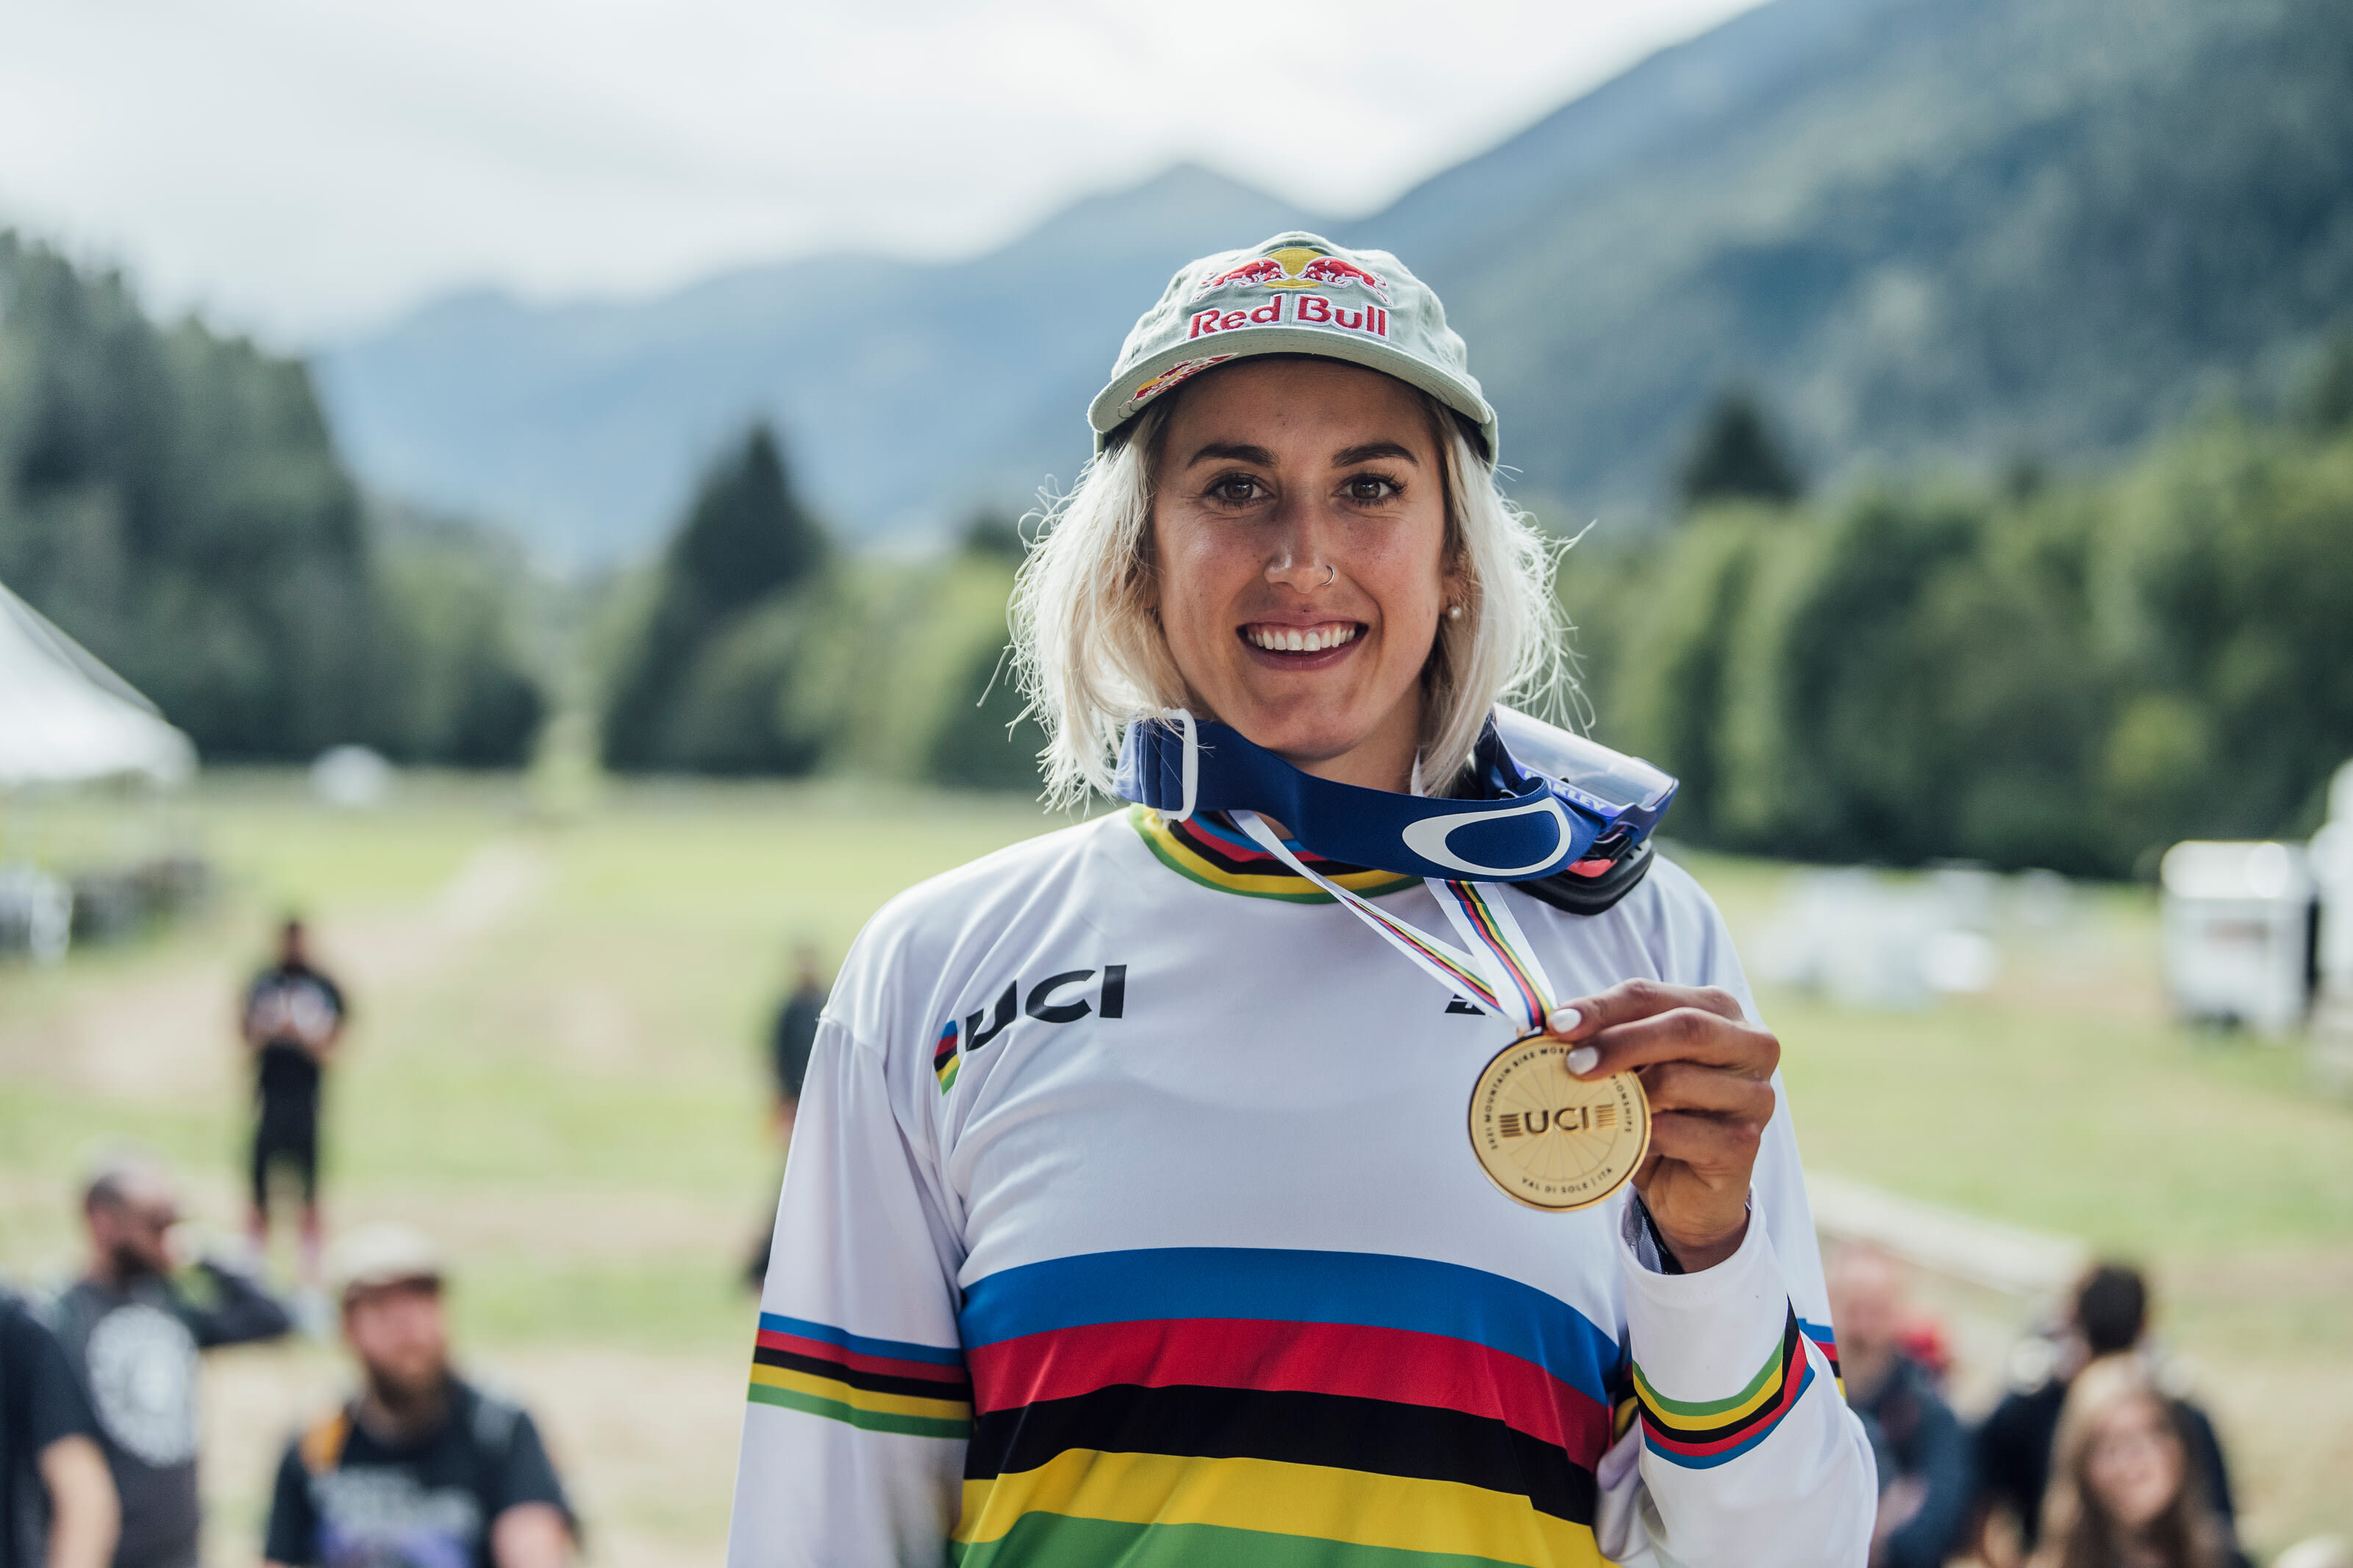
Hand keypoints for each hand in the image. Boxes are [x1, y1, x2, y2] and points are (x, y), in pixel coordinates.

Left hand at [1544, 981, 1778, 1270]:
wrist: (1688, 1190)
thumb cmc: (1660, 1114)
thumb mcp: (1634, 1068)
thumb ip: (1608, 1040)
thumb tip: (1552, 1027)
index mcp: (1719, 1011)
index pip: (1653, 995)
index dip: (1602, 1007)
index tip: (1557, 1025)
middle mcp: (1751, 1046)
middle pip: (1683, 1027)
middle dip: (1619, 1042)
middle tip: (1573, 1064)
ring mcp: (1755, 1096)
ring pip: (1678, 1079)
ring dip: (1628, 1095)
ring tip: (1600, 1109)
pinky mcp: (1744, 1143)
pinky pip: (1678, 1132)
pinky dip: (1643, 1136)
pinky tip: (1629, 1143)